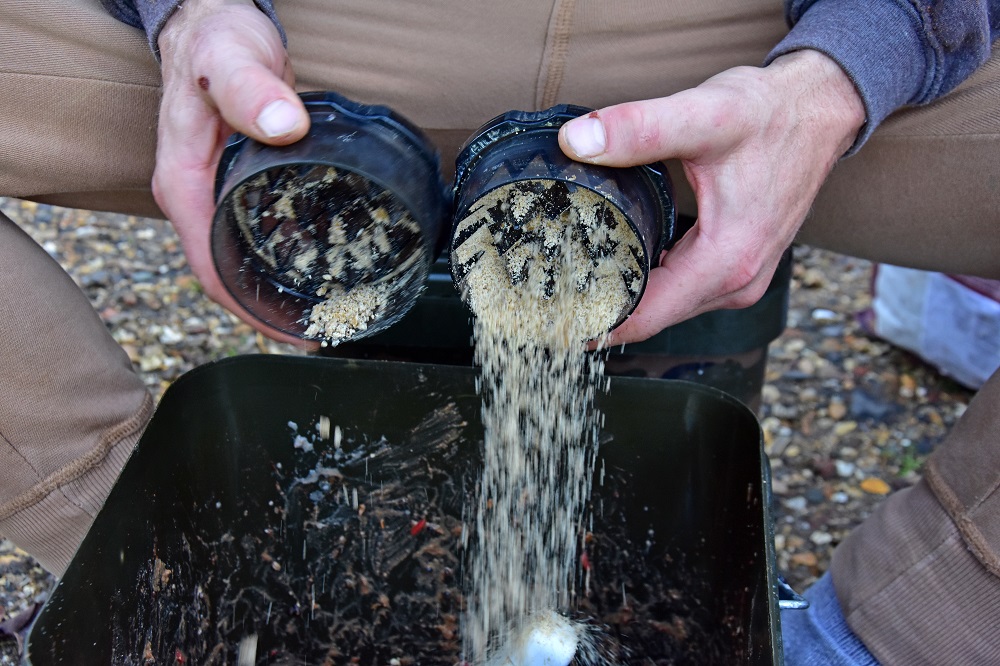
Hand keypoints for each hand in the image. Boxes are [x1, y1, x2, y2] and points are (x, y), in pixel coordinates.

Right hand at [156, 0, 312, 344]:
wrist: (213, 23)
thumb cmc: (215, 39)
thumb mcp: (231, 58)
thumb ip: (251, 90)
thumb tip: (281, 126)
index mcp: (182, 184)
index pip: (207, 266)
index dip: (246, 306)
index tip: (288, 331)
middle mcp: (194, 197)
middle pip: (224, 273)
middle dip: (264, 309)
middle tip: (318, 331)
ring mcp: (214, 192)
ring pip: (239, 256)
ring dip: (275, 287)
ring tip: (323, 310)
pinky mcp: (236, 182)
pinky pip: (255, 230)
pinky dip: (283, 253)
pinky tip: (319, 263)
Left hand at [559, 50, 864, 344]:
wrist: (821, 108)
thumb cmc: (770, 114)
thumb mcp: (702, 114)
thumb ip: (638, 128)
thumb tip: (577, 141)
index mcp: (727, 260)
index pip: (647, 317)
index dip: (594, 325)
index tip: (549, 323)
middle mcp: (738, 282)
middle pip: (654, 319)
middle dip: (601, 316)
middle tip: (546, 305)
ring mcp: (742, 279)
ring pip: (668, 308)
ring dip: (624, 303)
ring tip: (570, 292)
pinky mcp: (740, 267)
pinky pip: (684, 292)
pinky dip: (649, 288)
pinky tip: (616, 271)